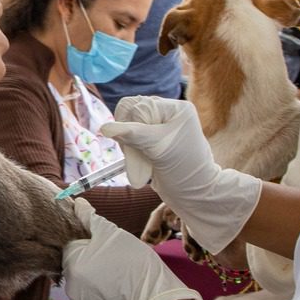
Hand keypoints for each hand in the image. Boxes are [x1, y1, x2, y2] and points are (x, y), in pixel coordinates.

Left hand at [59, 202, 201, 299]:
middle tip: (115, 257)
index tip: (107, 242)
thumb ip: (90, 218)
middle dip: (91, 259)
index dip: (89, 240)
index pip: (72, 244)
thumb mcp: (112, 233)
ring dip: (96, 277)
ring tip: (119, 274)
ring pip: (85, 283)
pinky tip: (119, 290)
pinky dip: (103, 294)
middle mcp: (70, 287)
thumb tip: (76, 203)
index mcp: (71, 264)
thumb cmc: (135, 263)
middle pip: (77, 264)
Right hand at [103, 97, 262, 251]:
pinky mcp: (151, 140)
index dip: (135, 125)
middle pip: (131, 112)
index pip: (141, 105)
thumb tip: (105, 128)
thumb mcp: (157, 148)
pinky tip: (140, 162)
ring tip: (142, 162)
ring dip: (129, 145)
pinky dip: (130, 150)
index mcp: (176, 108)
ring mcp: (159, 126)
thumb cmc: (184, 169)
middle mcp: (168, 113)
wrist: (194, 193)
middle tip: (139, 154)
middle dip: (130, 135)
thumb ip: (131, 134)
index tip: (142, 145)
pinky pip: (129, 137)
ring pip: (127, 126)